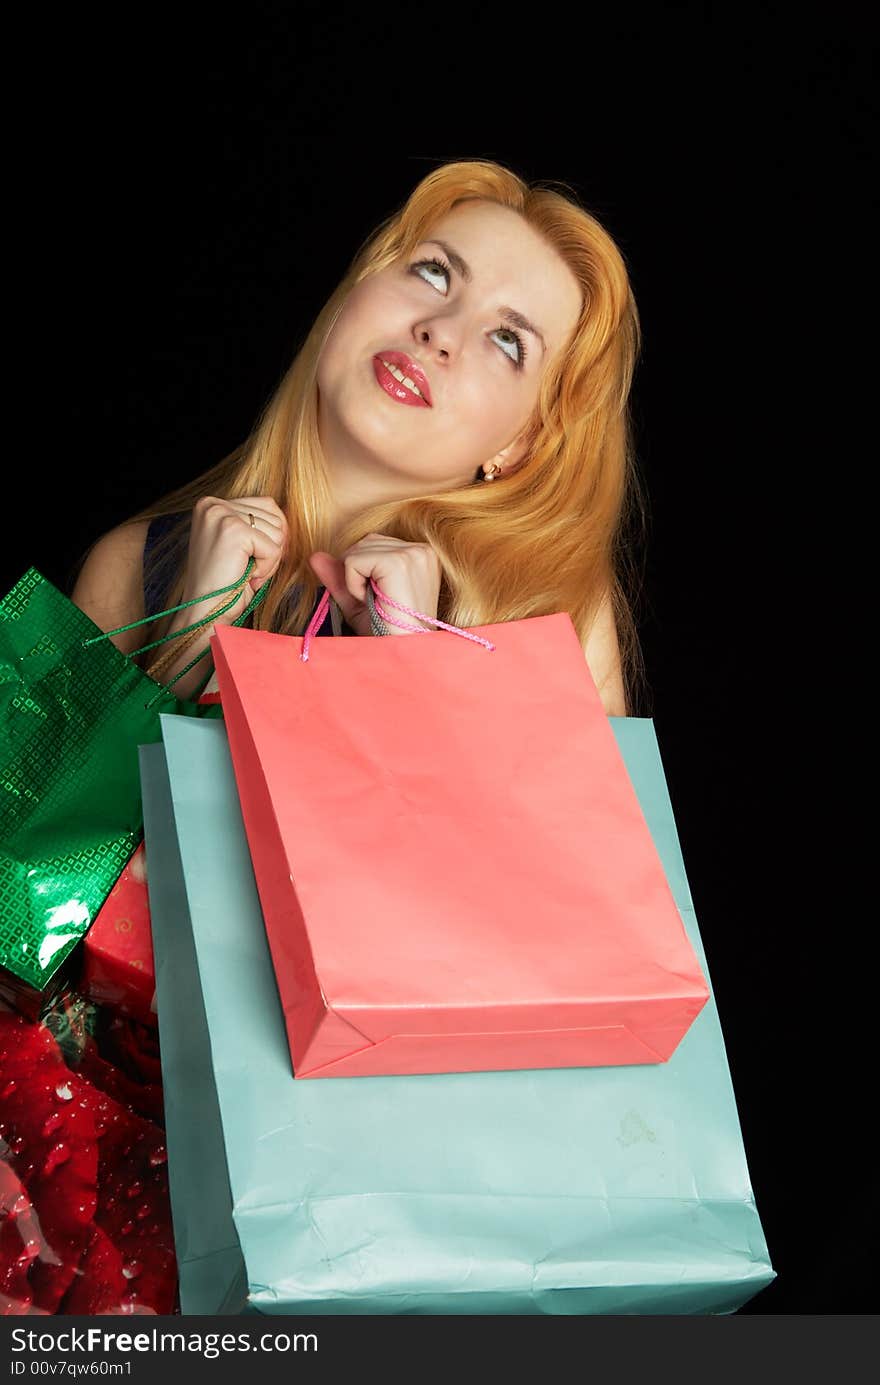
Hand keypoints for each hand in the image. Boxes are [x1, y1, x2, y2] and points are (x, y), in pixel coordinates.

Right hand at [181, 495, 288, 624]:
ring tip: (245, 573)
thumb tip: (289, 517)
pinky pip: (273, 548)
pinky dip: (266, 568)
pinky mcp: (233, 531)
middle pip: (275, 517)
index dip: (272, 536)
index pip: (267, 505)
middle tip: (248, 570)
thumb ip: (259, 525)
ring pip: (277, 532)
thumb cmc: (225, 584)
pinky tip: (247, 577)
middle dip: (271, 549)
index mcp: (213, 504)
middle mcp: (214, 504)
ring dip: (268, 561)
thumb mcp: (242, 546)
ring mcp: (221, 515)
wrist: (204, 612)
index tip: (256, 559)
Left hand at [308, 534, 441, 637]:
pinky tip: (369, 601)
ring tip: (373, 603)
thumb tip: (314, 555)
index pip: (374, 544)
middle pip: (365, 542)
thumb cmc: (389, 633)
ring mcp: (412, 554)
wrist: (405, 653)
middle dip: (357, 572)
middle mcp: (421, 549)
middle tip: (373, 602)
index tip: (378, 599)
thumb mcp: (358, 602)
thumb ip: (339, 576)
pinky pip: (354, 561)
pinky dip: (352, 584)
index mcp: (420, 555)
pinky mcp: (398, 563)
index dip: (363, 571)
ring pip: (358, 550)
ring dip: (354, 579)